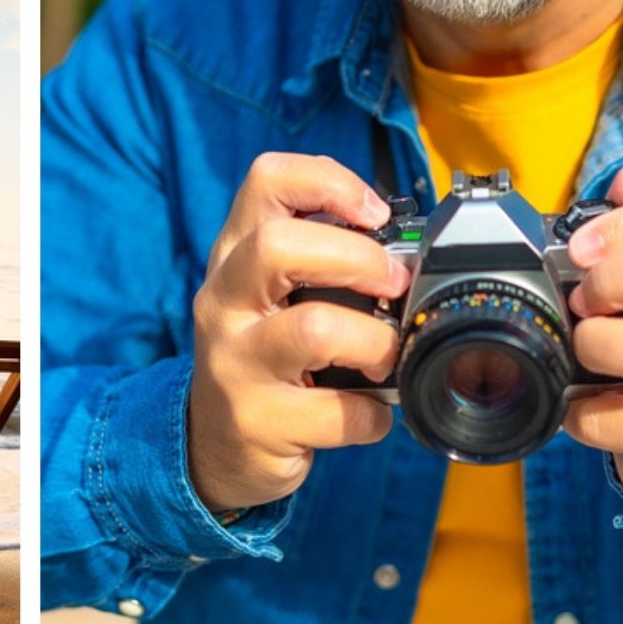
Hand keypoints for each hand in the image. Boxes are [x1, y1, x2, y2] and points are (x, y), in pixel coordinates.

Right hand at [186, 152, 406, 513]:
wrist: (215, 443)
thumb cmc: (263, 355)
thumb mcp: (271, 295)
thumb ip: (320, 262)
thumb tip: (407, 250)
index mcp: (235, 256)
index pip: (265, 181)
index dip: (329, 181)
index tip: (375, 213)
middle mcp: (224, 301)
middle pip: (278, 245)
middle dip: (358, 258)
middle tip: (393, 284)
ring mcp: (234, 362)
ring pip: (313, 329)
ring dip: (375, 343)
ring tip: (385, 358)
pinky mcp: (256, 421)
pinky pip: (337, 412)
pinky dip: (371, 416)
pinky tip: (367, 413)